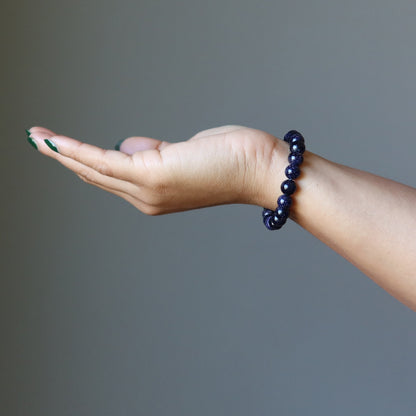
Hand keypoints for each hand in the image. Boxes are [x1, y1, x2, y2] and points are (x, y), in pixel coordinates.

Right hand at [28, 125, 286, 213]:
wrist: (261, 170)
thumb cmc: (232, 160)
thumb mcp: (187, 155)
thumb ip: (155, 153)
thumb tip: (127, 146)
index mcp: (155, 193)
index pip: (111, 178)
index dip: (82, 163)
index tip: (61, 148)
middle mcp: (147, 198)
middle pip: (96, 176)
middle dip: (65, 158)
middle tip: (38, 141)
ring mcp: (149, 189)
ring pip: (96, 169)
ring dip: (64, 152)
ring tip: (38, 138)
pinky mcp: (154, 173)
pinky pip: (107, 160)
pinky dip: (80, 151)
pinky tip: (58, 142)